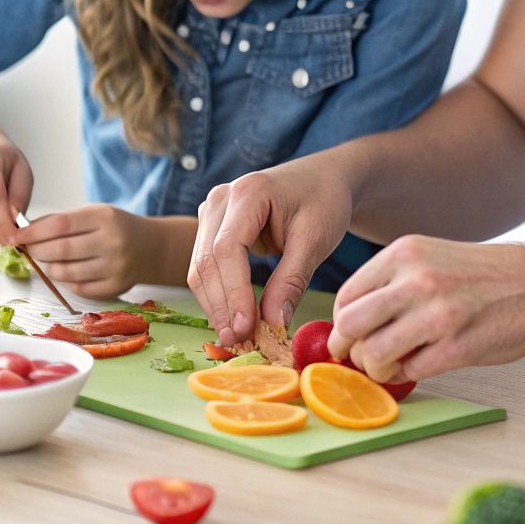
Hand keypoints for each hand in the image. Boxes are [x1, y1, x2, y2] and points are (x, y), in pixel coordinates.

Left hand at [11, 204, 154, 300]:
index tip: (14, 237)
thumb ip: (61, 221)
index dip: (32, 232)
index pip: (60, 225)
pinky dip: (66, 281)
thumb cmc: (115, 227)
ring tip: (48, 261)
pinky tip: (67, 272)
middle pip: (61, 250)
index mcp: (105, 218)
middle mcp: (112, 242)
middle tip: (29, 250)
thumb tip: (25, 231)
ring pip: (67, 272)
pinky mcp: (115, 287)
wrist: (152, 248)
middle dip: (37, 251)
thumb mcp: (93, 214)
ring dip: (49, 268)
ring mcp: (115, 267)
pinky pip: (78, 288)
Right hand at [188, 158, 354, 347]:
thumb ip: (291, 281)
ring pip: (200, 268)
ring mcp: (212, 211)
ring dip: (216, 306)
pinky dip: (219, 296)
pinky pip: (207, 267)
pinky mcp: (212, 228)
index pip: (227, 249)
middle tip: (238, 343)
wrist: (323, 179)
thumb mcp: (316, 240)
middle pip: (207, 261)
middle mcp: (220, 198)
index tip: (245, 329)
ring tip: (236, 339)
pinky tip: (233, 320)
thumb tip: (272, 326)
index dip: (233, 293)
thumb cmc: (324, 202)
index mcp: (249, 192)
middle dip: (221, 306)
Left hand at [326, 237, 524, 384]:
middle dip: (349, 349)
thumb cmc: (488, 276)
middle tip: (362, 357)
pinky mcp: (458, 347)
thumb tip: (353, 320)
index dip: (343, 324)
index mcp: (406, 253)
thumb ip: (394, 282)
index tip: (354, 336)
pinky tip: (420, 365)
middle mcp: (417, 280)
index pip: (346, 296)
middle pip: (349, 326)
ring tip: (393, 364)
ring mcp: (437, 314)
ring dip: (376, 368)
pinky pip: (409, 371)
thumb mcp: (434, 259)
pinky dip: (407, 375)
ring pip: (372, 355)